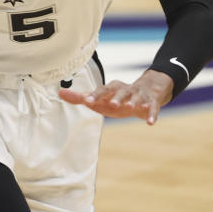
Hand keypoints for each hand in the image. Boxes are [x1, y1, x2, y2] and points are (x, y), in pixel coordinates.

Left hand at [59, 69, 173, 124]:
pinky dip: (151, 114)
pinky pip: (152, 108)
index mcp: (111, 88)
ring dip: (134, 102)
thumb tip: (60, 93)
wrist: (146, 92)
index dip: (95, 95)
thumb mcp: (100, 98)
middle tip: (112, 104)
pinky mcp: (151, 103)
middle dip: (116, 97)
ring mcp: (138, 96)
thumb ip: (81, 97)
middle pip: (119, 91)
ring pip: (136, 97)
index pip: (101, 90)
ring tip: (131, 107)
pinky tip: (150, 122)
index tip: (86, 101)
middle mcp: (124, 90)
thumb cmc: (116, 98)